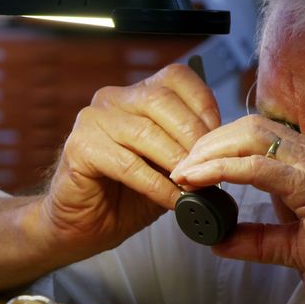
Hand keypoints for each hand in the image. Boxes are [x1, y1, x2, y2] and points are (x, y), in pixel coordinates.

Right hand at [38, 64, 220, 256]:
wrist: (82, 225)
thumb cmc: (125, 195)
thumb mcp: (166, 167)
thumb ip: (189, 150)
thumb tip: (225, 151)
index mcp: (136, 95)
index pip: (177, 78)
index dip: (204, 105)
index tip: (220, 138)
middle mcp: (111, 99)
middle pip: (161, 101)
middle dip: (192, 136)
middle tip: (211, 167)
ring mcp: (92, 121)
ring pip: (145, 131)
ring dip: (177, 161)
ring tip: (195, 186)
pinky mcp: (79, 148)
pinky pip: (127, 163)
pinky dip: (156, 185)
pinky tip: (173, 200)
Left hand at [170, 114, 304, 303]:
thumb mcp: (293, 247)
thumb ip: (256, 240)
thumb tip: (217, 241)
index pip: (260, 134)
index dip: (222, 144)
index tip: (193, 166)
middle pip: (249, 127)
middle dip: (208, 142)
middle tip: (180, 166)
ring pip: (250, 138)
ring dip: (209, 152)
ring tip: (183, 172)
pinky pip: (257, 167)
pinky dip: (222, 170)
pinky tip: (199, 181)